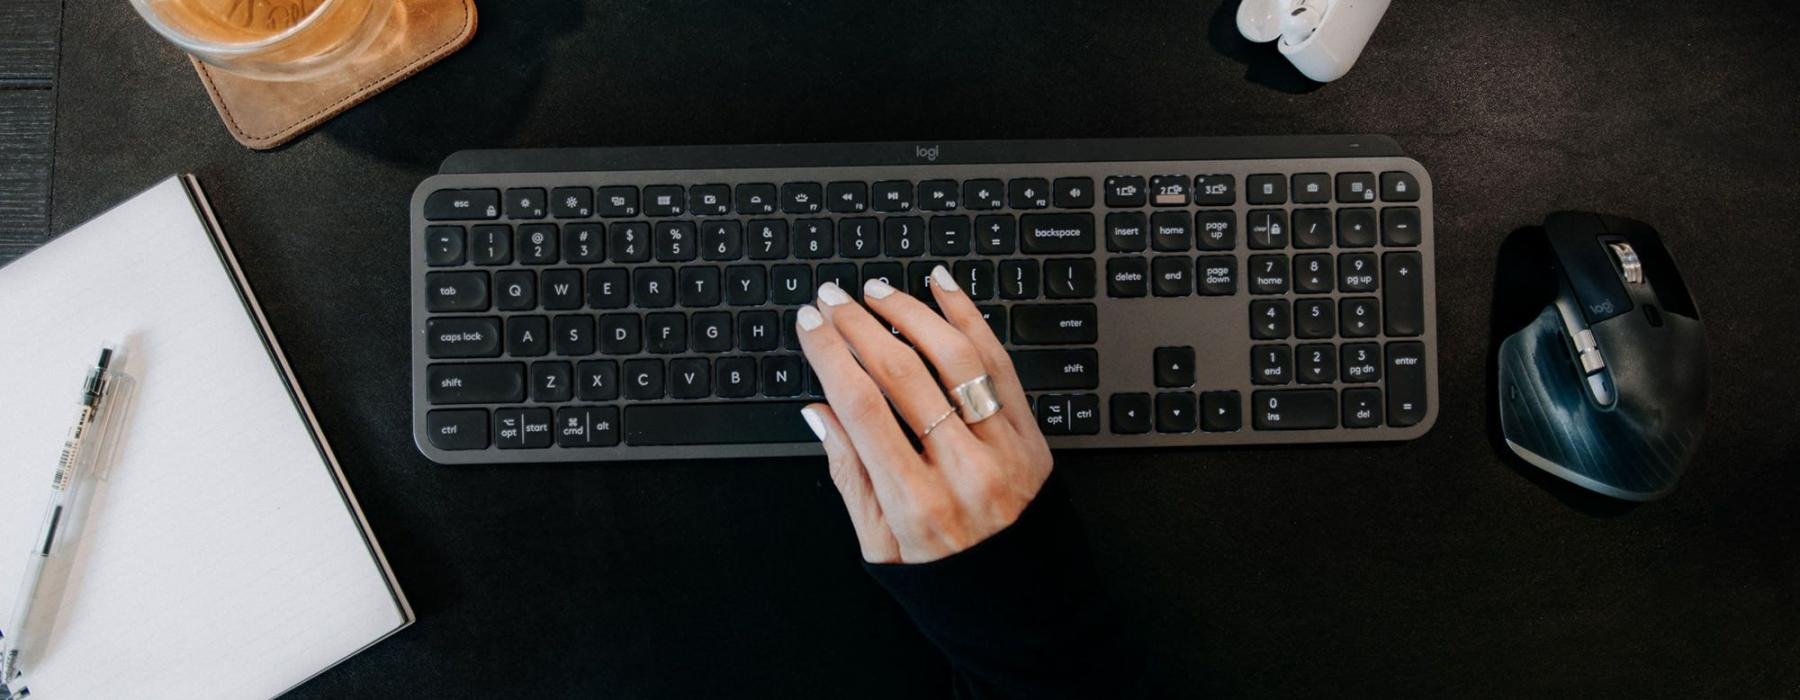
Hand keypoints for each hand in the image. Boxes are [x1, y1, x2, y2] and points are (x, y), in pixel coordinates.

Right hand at [795, 265, 1052, 563]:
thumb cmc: (949, 583)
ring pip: (956, 359)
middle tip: (832, 296)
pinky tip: (944, 291)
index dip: (830, 355)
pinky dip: (971, 321)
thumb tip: (819, 413)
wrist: (1029, 612)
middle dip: (859, 326)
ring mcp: (1003, 450)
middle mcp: (962, 471)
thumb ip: (850, 477)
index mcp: (915, 503)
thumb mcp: (881, 548)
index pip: (862, 408)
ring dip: (912, 315)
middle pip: (903, 375)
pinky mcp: (1033, 437)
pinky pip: (1001, 365)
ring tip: (879, 291)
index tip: (811, 324)